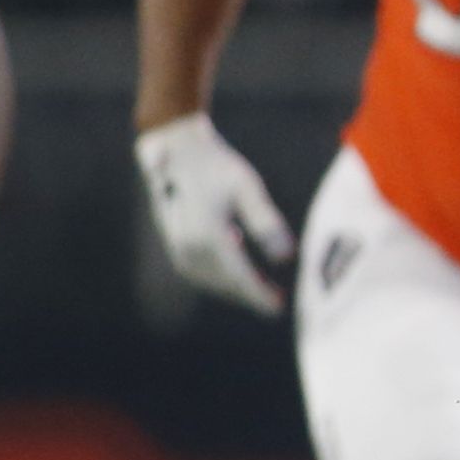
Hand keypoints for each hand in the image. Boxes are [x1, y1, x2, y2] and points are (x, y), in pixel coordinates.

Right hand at [134, 113, 294, 315]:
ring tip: (258, 289)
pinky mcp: (173, 240)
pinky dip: (218, 275)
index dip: (260, 295)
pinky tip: (235, 267)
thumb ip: (266, 223)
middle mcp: (189, 246)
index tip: (278, 309)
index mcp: (210, 237)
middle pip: (225, 282)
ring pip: (210, 279)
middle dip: (249, 294)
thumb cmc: (217, 165)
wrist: (177, 149)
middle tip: (274, 302)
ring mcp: (178, 245)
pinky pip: (197, 269)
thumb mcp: (248, 189)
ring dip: (233, 287)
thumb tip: (286, 258)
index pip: (240, 277)